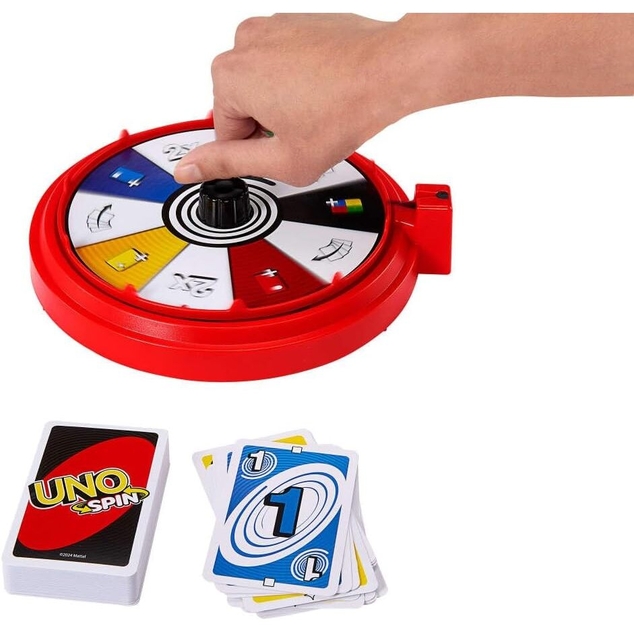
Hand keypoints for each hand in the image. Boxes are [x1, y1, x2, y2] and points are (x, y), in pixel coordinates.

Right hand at [174, 14, 408, 185]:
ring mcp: (270, 28)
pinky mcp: (293, 23)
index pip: (224, 134)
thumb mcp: (281, 159)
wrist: (390, 70)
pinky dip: (299, 82)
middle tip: (304, 131)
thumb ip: (228, 164)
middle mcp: (243, 44)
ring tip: (317, 110)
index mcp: (229, 77)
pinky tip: (324, 92)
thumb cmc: (344, 109)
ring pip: (262, 85)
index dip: (256, 152)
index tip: (283, 148)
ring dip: (283, 103)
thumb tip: (188, 168)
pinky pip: (283, 64)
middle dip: (267, 126)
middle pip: (240, 106)